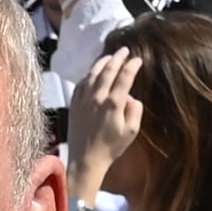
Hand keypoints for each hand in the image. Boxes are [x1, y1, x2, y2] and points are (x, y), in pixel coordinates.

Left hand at [65, 45, 143, 193]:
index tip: (138, 59)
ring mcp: (83, 100)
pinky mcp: (74, 105)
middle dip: (118, 58)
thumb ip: (135, 111)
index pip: (125, 77)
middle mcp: (97, 98)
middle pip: (108, 70)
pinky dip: (88, 75)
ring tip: (109, 56)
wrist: (85, 160)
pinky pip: (81, 84)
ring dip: (102, 62)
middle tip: (124, 50)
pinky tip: (92, 73)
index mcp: (113, 104)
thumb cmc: (111, 148)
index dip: (132, 65)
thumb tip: (131, 97)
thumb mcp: (131, 132)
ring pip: (92, 74)